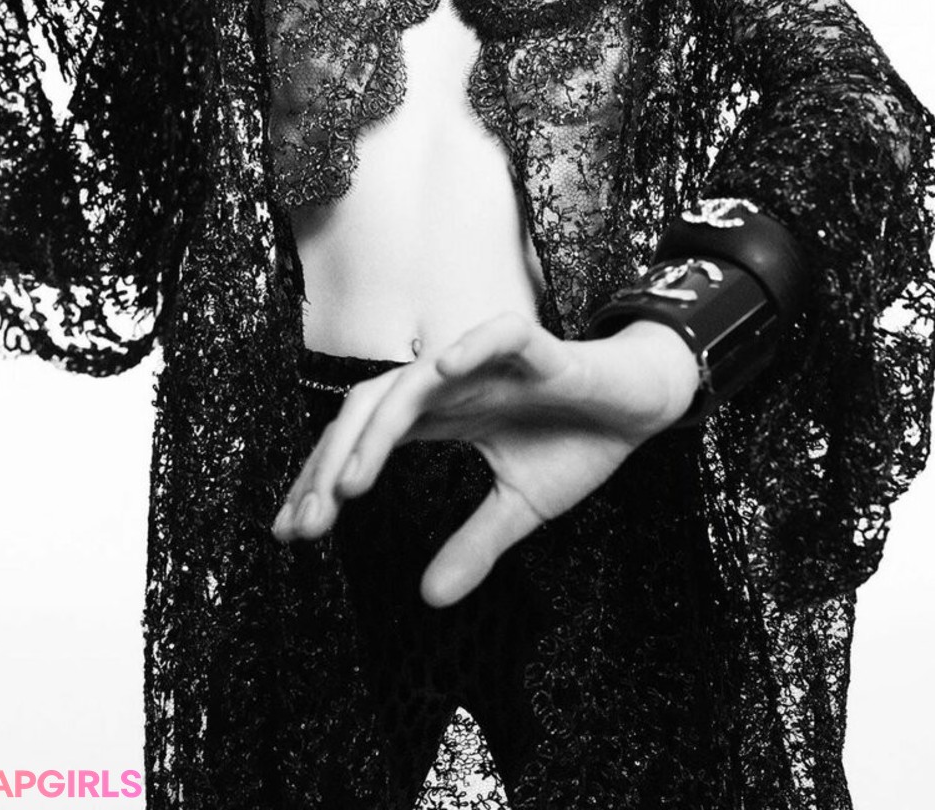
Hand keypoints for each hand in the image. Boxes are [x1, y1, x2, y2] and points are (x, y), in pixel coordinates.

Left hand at [272, 314, 698, 606]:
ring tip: (352, 480)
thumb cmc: (578, 442)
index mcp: (440, 415)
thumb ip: (474, 543)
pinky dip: (470, 347)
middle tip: (307, 524)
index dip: (323, 481)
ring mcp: (490, 362)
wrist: (643, 405)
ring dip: (379, 426)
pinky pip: (498, 336)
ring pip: (416, 380)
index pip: (363, 440)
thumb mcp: (522, 509)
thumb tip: (428, 598)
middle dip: (331, 465)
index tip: (291, 533)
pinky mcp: (539, 348)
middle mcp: (452, 384)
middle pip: (370, 410)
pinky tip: (441, 369)